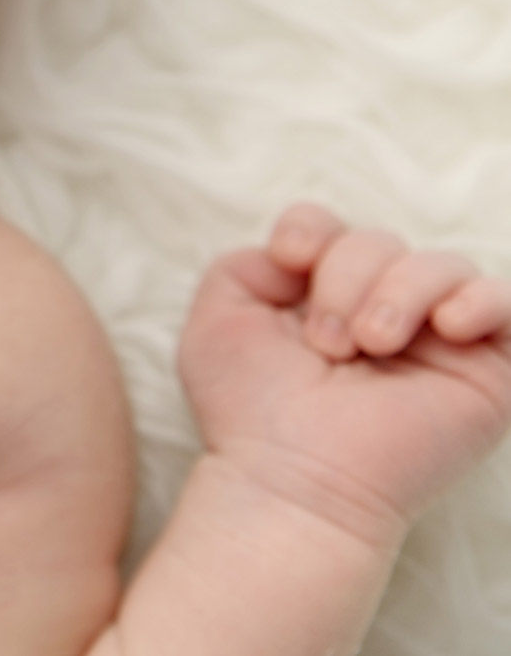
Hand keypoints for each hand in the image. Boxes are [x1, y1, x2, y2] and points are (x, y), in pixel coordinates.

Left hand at [178, 203, 510, 544]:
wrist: (294, 479)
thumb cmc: (250, 409)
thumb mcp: (222, 317)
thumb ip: (246, 263)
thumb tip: (301, 249)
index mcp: (320, 296)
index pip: (331, 226)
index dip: (311, 228)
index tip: (289, 259)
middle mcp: (378, 310)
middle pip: (379, 240)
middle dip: (345, 278)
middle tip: (326, 343)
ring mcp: (434, 339)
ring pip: (439, 264)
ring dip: (397, 293)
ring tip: (371, 346)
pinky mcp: (483, 372)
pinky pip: (505, 302)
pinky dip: (478, 300)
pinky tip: (444, 326)